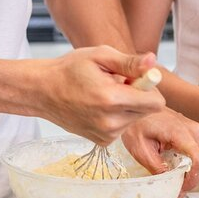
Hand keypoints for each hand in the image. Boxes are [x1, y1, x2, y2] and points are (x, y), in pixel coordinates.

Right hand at [37, 45, 165, 145]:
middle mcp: (111, 122)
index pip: (156, 104)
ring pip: (135, 119)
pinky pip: (123, 128)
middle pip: (147, 112)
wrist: (42, 91)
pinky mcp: (103, 141)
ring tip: (105, 95)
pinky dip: (117, 117)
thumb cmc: (70, 70)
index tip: (137, 79)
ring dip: (127, 107)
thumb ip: (129, 62)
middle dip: (138, 96)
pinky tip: (99, 107)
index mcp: (112, 99)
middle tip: (117, 84)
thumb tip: (152, 62)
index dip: (151, 89)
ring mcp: (107, 135)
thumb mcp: (100, 56)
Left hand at [121, 109, 198, 197]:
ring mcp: (194, 130)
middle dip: (184, 180)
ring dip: (182, 171)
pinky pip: (191, 154)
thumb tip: (168, 184)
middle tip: (168, 191)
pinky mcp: (192, 133)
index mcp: (181, 133)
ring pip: (194, 161)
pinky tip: (168, 161)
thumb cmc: (137, 121)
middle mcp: (193, 131)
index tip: (180, 191)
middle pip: (197, 165)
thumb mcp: (140, 149)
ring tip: (164, 172)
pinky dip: (181, 162)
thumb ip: (157, 167)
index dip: (191, 181)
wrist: (138, 104)